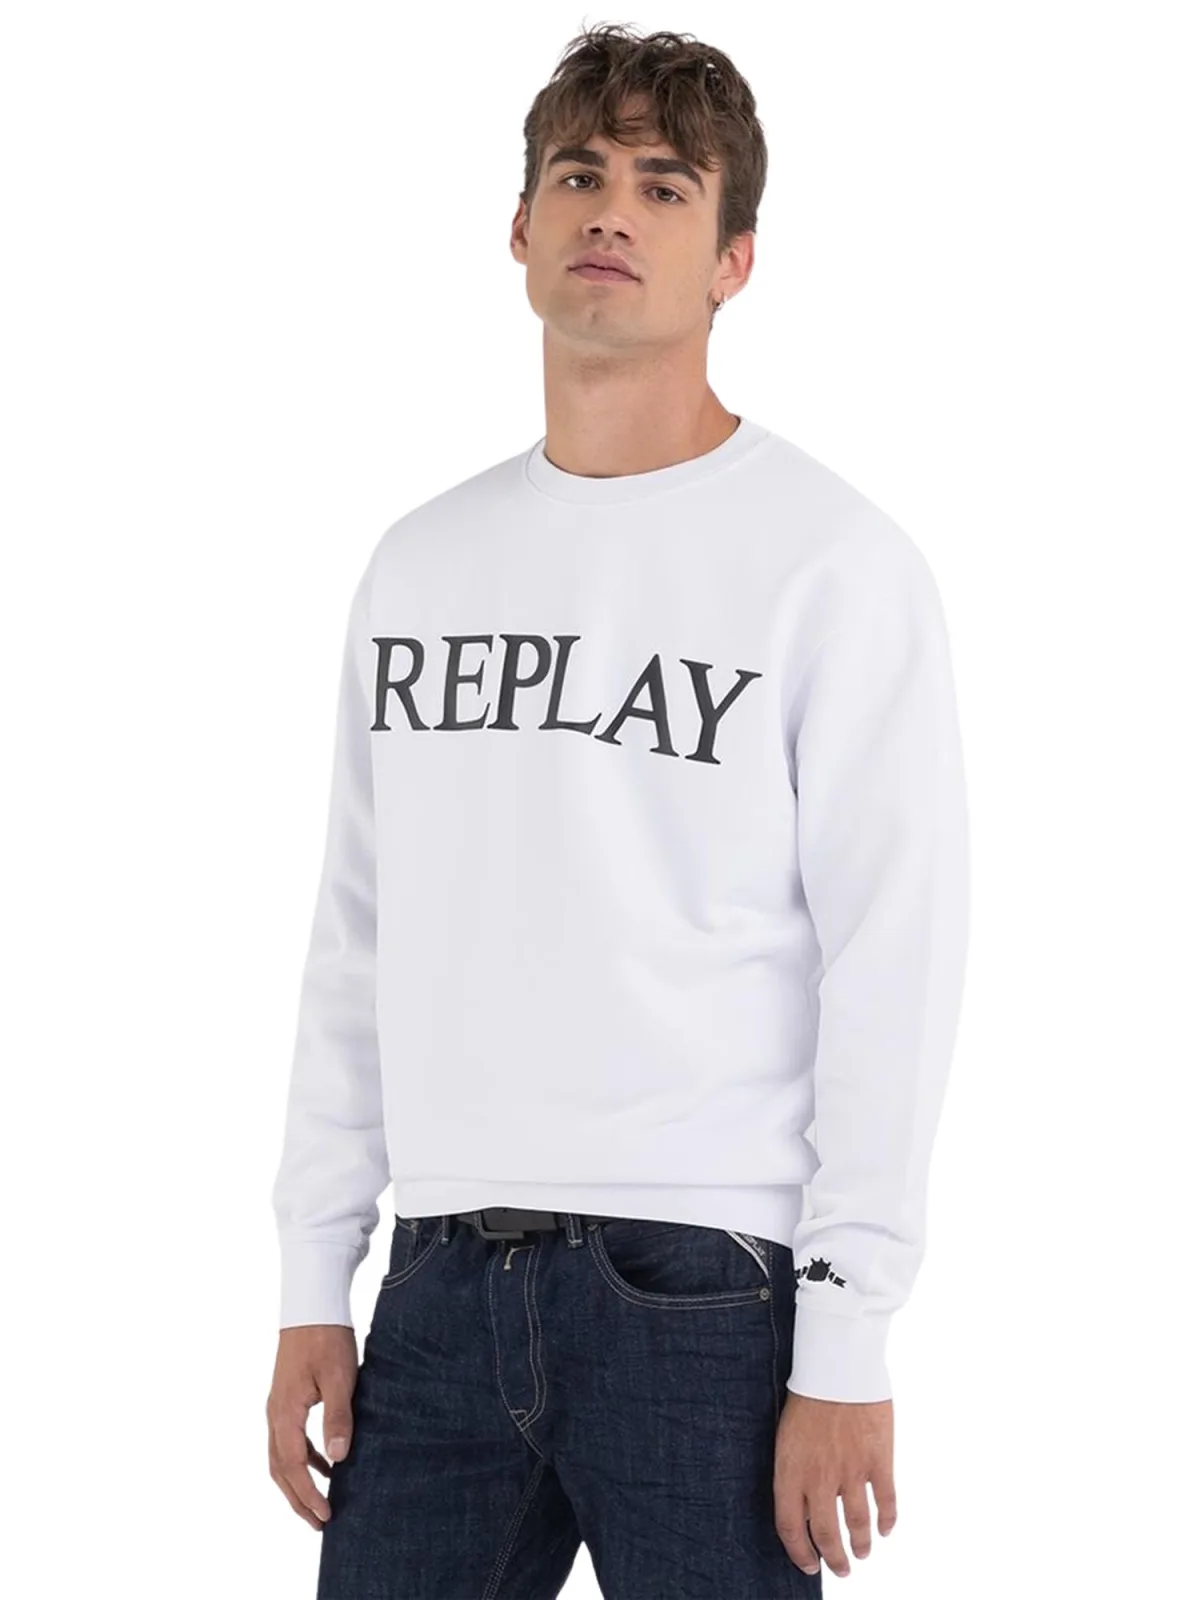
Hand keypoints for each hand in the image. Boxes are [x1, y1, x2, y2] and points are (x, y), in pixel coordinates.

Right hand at [266, 1325, 358, 1528]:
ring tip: (319, 1503)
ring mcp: (277, 1407)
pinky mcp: (286, 1399)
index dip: (308, 1495)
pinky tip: (326, 1463)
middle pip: (280, 1469)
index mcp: (285, 1413)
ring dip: (298, 1482)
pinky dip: (304, 1458)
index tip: (326, 1515)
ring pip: (281, 1457)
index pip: (293, 1467)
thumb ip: (337, 1419)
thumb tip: (338, 1459)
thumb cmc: (327, 1338)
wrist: (312, 1305)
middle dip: (298, 1499)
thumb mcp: (340, 1378)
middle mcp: (275, 1414)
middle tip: (319, 1523)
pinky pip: (288, 1439)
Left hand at [773, 1392, 896, 1577]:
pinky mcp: (878, 1461)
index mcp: (791, 1470)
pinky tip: (886, 1529)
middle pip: (826, 1534)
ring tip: (862, 1553)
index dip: (799, 1552)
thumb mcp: (787, 1436)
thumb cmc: (807, 1395)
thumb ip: (794, 1471)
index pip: (790, 1527)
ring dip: (861, 1544)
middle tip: (841, 1568)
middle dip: (834, 1557)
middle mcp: (819, 1478)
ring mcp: (851, 1471)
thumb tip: (802, 1505)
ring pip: (857, 1524)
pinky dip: (887, 1520)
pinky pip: (886, 1501)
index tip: (807, 1564)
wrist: (837, 1365)